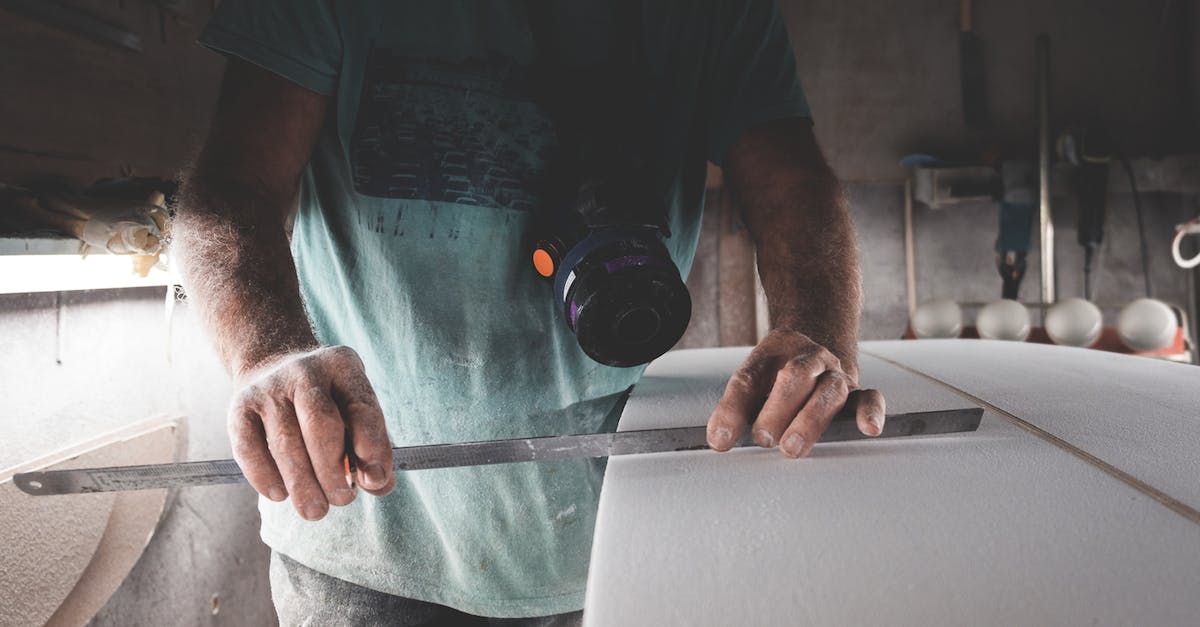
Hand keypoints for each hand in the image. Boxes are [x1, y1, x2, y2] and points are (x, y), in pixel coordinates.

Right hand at [228, 345, 395, 519]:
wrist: (274, 367)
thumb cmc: (328, 403)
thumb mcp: (355, 410)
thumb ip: (372, 448)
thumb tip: (378, 484)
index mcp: (343, 366)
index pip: (362, 408)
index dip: (371, 447)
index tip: (374, 482)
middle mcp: (305, 371)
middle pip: (321, 424)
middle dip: (333, 470)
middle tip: (342, 500)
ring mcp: (269, 388)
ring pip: (285, 441)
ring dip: (302, 483)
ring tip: (315, 511)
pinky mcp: (240, 407)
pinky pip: (249, 447)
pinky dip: (264, 476)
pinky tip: (280, 495)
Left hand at [706, 329, 884, 457]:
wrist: (813, 346)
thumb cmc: (778, 374)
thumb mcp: (752, 382)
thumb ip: (735, 409)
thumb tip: (719, 440)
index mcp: (773, 354)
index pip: (750, 380)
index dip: (733, 410)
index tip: (720, 440)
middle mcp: (807, 359)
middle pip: (795, 377)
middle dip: (777, 410)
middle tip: (763, 439)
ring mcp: (834, 374)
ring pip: (829, 391)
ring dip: (810, 420)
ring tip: (792, 448)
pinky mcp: (857, 392)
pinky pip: (870, 397)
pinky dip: (871, 411)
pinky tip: (869, 428)